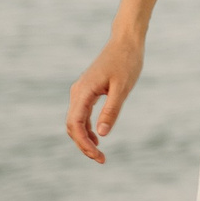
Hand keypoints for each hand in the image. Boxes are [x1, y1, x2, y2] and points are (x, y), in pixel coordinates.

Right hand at [66, 32, 145, 162]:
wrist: (126, 41)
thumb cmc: (127, 61)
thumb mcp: (123, 87)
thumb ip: (112, 110)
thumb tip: (103, 134)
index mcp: (84, 91)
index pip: (76, 124)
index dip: (84, 144)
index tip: (98, 156)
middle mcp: (78, 92)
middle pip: (72, 126)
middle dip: (83, 145)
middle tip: (101, 159)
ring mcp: (81, 91)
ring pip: (76, 121)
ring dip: (84, 138)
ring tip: (99, 153)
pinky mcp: (87, 90)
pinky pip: (82, 114)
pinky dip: (87, 128)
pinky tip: (98, 137)